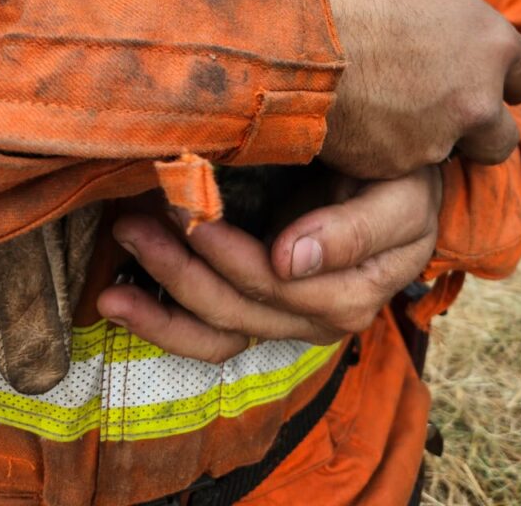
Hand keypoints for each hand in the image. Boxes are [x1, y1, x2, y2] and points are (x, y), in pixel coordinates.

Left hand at [97, 166, 441, 361]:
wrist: (408, 192)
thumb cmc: (405, 185)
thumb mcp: (399, 198)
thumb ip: (353, 230)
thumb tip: (289, 260)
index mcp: (352, 292)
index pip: (275, 283)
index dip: (224, 252)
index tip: (184, 208)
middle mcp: (317, 320)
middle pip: (236, 308)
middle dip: (178, 268)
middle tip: (134, 221)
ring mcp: (287, 321)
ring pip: (217, 331)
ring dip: (160, 305)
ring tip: (113, 275)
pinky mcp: (263, 311)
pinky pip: (210, 334)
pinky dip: (163, 323)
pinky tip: (120, 299)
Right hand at [318, 0, 520, 177]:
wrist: (292, 33)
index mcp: (490, 45)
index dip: (506, 74)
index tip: (478, 69)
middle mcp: (474, 100)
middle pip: (501, 137)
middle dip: (479, 126)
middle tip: (440, 105)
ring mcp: (434, 139)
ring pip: (445, 153)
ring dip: (426, 136)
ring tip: (386, 107)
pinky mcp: (392, 164)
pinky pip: (396, 164)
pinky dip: (381, 148)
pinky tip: (355, 118)